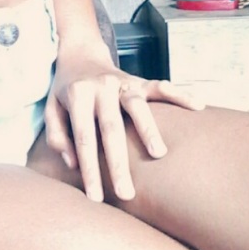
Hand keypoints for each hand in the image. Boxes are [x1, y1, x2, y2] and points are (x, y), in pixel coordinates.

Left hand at [43, 42, 202, 203]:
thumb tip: (72, 163)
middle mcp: (101, 88)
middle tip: (126, 193)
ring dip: (148, 129)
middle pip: (111, 128)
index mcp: (77, 95)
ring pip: (137, 106)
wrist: (80, 52)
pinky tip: (197, 106)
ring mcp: (121, 82)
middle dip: (119, 163)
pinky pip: (159, 86)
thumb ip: (57, 135)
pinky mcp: (137, 80)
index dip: (89, 169)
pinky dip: (178, 95)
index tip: (96, 197)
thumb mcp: (51, 108)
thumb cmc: (66, 88)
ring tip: (159, 154)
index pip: (83, 138)